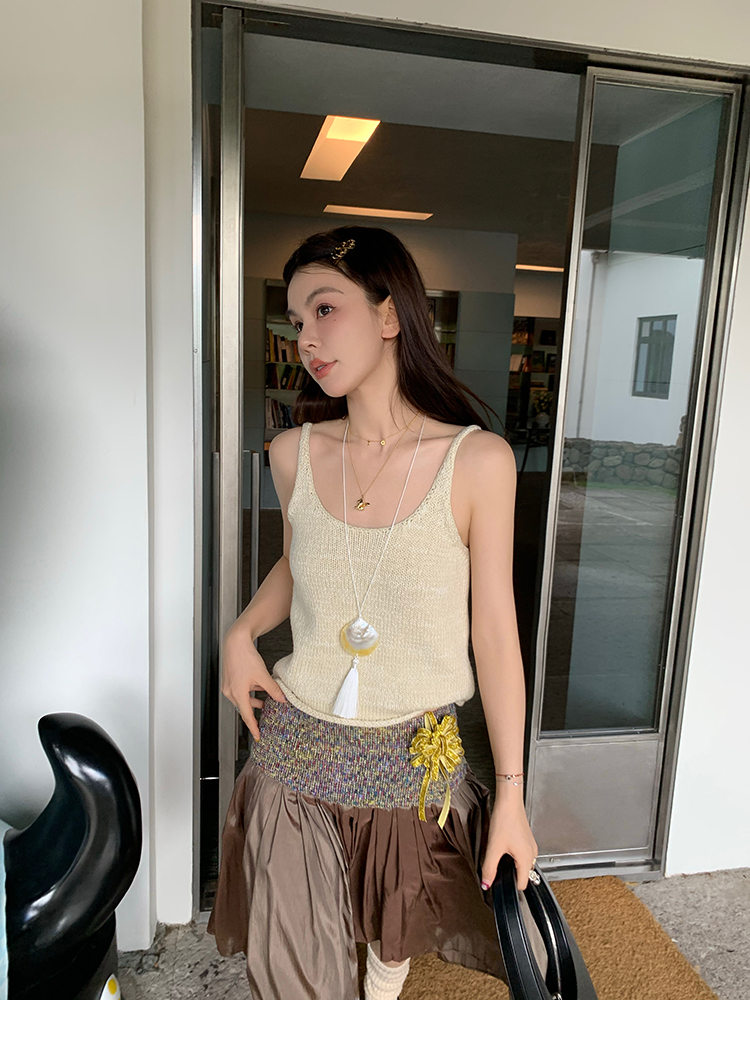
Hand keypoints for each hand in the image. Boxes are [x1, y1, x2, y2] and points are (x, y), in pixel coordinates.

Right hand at [220, 624, 289, 741]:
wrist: (235, 642)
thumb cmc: (245, 656)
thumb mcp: (263, 675)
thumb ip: (273, 690)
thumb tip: (282, 700)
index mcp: (237, 693)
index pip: (246, 715)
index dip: (253, 727)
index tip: (258, 735)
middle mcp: (230, 691)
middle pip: (244, 708)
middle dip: (254, 712)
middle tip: (264, 720)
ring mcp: (228, 686)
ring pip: (243, 699)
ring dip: (253, 700)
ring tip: (264, 700)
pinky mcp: (229, 681)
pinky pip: (240, 692)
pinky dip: (249, 692)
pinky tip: (258, 687)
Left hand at [479, 792, 537, 891]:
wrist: (509, 801)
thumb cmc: (505, 820)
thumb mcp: (494, 847)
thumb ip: (489, 868)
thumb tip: (486, 883)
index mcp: (527, 859)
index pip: (522, 884)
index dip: (510, 886)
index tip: (499, 883)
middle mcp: (532, 854)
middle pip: (523, 874)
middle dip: (510, 874)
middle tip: (496, 866)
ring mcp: (531, 846)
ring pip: (522, 864)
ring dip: (511, 864)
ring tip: (499, 853)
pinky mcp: (527, 838)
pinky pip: (522, 854)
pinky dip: (513, 855)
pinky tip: (504, 845)